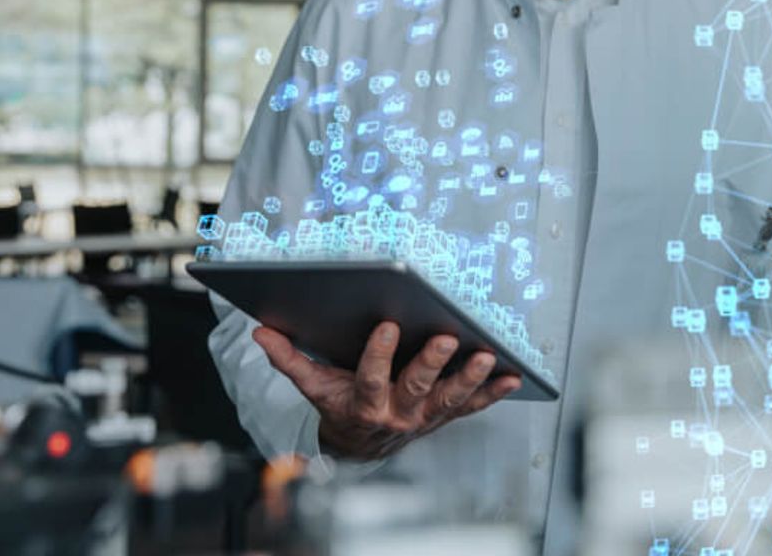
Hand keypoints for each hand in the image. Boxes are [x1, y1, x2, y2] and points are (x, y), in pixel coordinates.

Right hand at [252, 321, 521, 460]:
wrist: (361, 446)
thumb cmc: (340, 406)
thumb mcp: (312, 386)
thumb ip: (289, 359)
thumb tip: (259, 332)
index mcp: (364, 403)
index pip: (370, 378)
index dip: (379, 354)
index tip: (387, 325)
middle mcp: (398, 413)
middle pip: (416, 387)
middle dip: (433, 362)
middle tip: (448, 338)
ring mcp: (425, 417)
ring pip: (450, 398)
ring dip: (471, 378)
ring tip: (487, 356)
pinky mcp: (444, 415)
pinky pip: (472, 406)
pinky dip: (492, 392)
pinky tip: (512, 375)